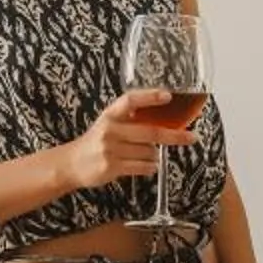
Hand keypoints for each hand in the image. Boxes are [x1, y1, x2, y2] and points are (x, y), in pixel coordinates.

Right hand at [65, 88, 197, 191]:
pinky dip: (150, 167)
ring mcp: (110, 149)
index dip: (149, 97)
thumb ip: (132, 120)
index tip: (168, 96)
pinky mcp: (111, 167)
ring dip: (155, 155)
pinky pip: (143, 167)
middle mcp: (110, 129)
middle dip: (174, 136)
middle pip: (150, 132)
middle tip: (191, 137)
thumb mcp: (109, 123)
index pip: (130, 100)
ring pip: (149, 152)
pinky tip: (146, 166)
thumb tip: (167, 119)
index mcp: (110, 114)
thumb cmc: (97, 142)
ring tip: (144, 156)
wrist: (72, 164)